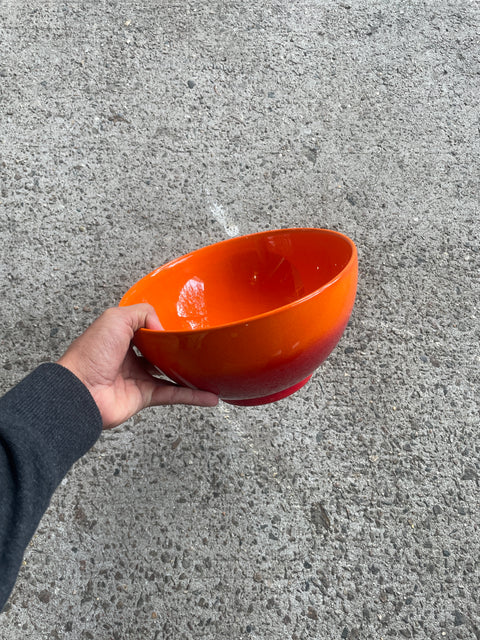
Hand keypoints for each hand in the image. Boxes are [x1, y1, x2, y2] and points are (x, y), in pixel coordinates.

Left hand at [57, 304, 217, 428]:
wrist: (80, 391)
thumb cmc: (91, 354)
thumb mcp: (115, 318)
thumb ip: (142, 313)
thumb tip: (163, 328)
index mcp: (120, 336)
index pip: (145, 328)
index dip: (161, 325)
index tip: (180, 324)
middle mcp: (129, 357)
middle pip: (160, 351)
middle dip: (177, 348)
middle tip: (198, 344)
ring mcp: (138, 377)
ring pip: (170, 374)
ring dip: (190, 373)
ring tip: (210, 369)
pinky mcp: (144, 397)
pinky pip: (173, 395)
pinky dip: (193, 397)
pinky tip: (211, 397)